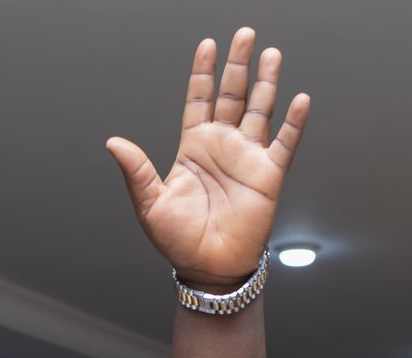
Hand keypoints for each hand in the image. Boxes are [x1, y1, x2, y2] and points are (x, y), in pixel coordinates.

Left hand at [106, 27, 309, 286]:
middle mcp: (223, 147)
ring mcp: (247, 159)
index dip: (202, 73)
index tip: (206, 45)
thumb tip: (113, 143)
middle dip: (237, 64)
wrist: (208, 269)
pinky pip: (284, 143)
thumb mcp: (150, 204)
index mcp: (194, 149)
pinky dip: (293, 122)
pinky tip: (298, 100)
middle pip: (232, 95)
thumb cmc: (179, 242)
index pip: (199, 100)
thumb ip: (136, 170)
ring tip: (271, 54)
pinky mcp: (268, 176)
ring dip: (266, 82)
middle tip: (244, 34)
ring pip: (260, 110)